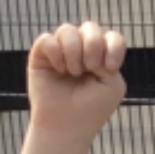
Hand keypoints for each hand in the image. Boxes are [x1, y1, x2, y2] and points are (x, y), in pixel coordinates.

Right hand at [26, 21, 124, 140]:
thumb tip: (84, 43)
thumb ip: (108, 58)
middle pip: (90, 28)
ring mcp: (61, 50)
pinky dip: (56, 53)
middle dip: (93, 46)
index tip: (111, 67)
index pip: (112, 37)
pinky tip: (59, 70)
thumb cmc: (91, 108)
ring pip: (67, 30)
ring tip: (73, 72)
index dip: (113, 46)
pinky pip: (47, 39)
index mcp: (103, 57)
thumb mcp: (112, 84)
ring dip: (74, 52)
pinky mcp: (41, 54)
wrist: (66, 125)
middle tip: (90, 68)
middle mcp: (82, 50)